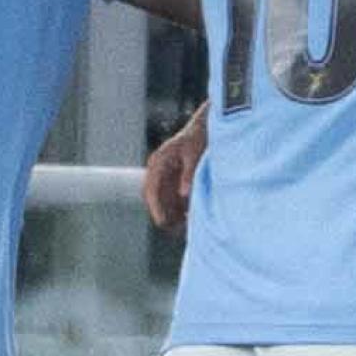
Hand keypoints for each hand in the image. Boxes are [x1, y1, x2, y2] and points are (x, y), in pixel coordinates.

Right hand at [142, 103, 208, 234]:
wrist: (205, 126)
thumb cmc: (198, 138)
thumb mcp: (194, 154)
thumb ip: (189, 173)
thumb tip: (183, 194)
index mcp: (158, 162)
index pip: (150, 189)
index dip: (155, 207)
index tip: (161, 222)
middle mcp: (158, 169)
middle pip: (154, 197)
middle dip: (162, 213)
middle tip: (173, 229)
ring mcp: (165, 174)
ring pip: (162, 198)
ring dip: (170, 212)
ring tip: (182, 226)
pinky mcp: (173, 177)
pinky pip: (171, 196)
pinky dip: (177, 207)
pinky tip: (188, 216)